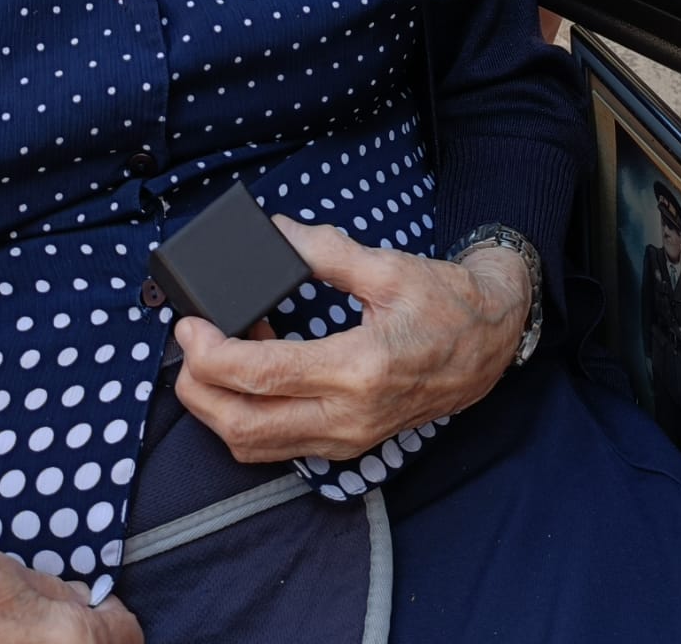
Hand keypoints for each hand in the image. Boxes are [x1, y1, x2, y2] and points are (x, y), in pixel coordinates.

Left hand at [174, 216, 529, 463]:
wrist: (491, 342)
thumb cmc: (446, 304)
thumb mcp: (388, 266)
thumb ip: (324, 251)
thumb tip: (273, 234)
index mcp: (360, 368)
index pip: (261, 375)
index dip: (211, 353)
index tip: (189, 325)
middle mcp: (351, 415)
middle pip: (243, 423)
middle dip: (198, 388)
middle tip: (189, 344)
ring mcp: (349, 437)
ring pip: (254, 445)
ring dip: (218, 408)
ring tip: (219, 357)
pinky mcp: (348, 444)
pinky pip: (278, 447)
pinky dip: (248, 419)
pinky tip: (255, 376)